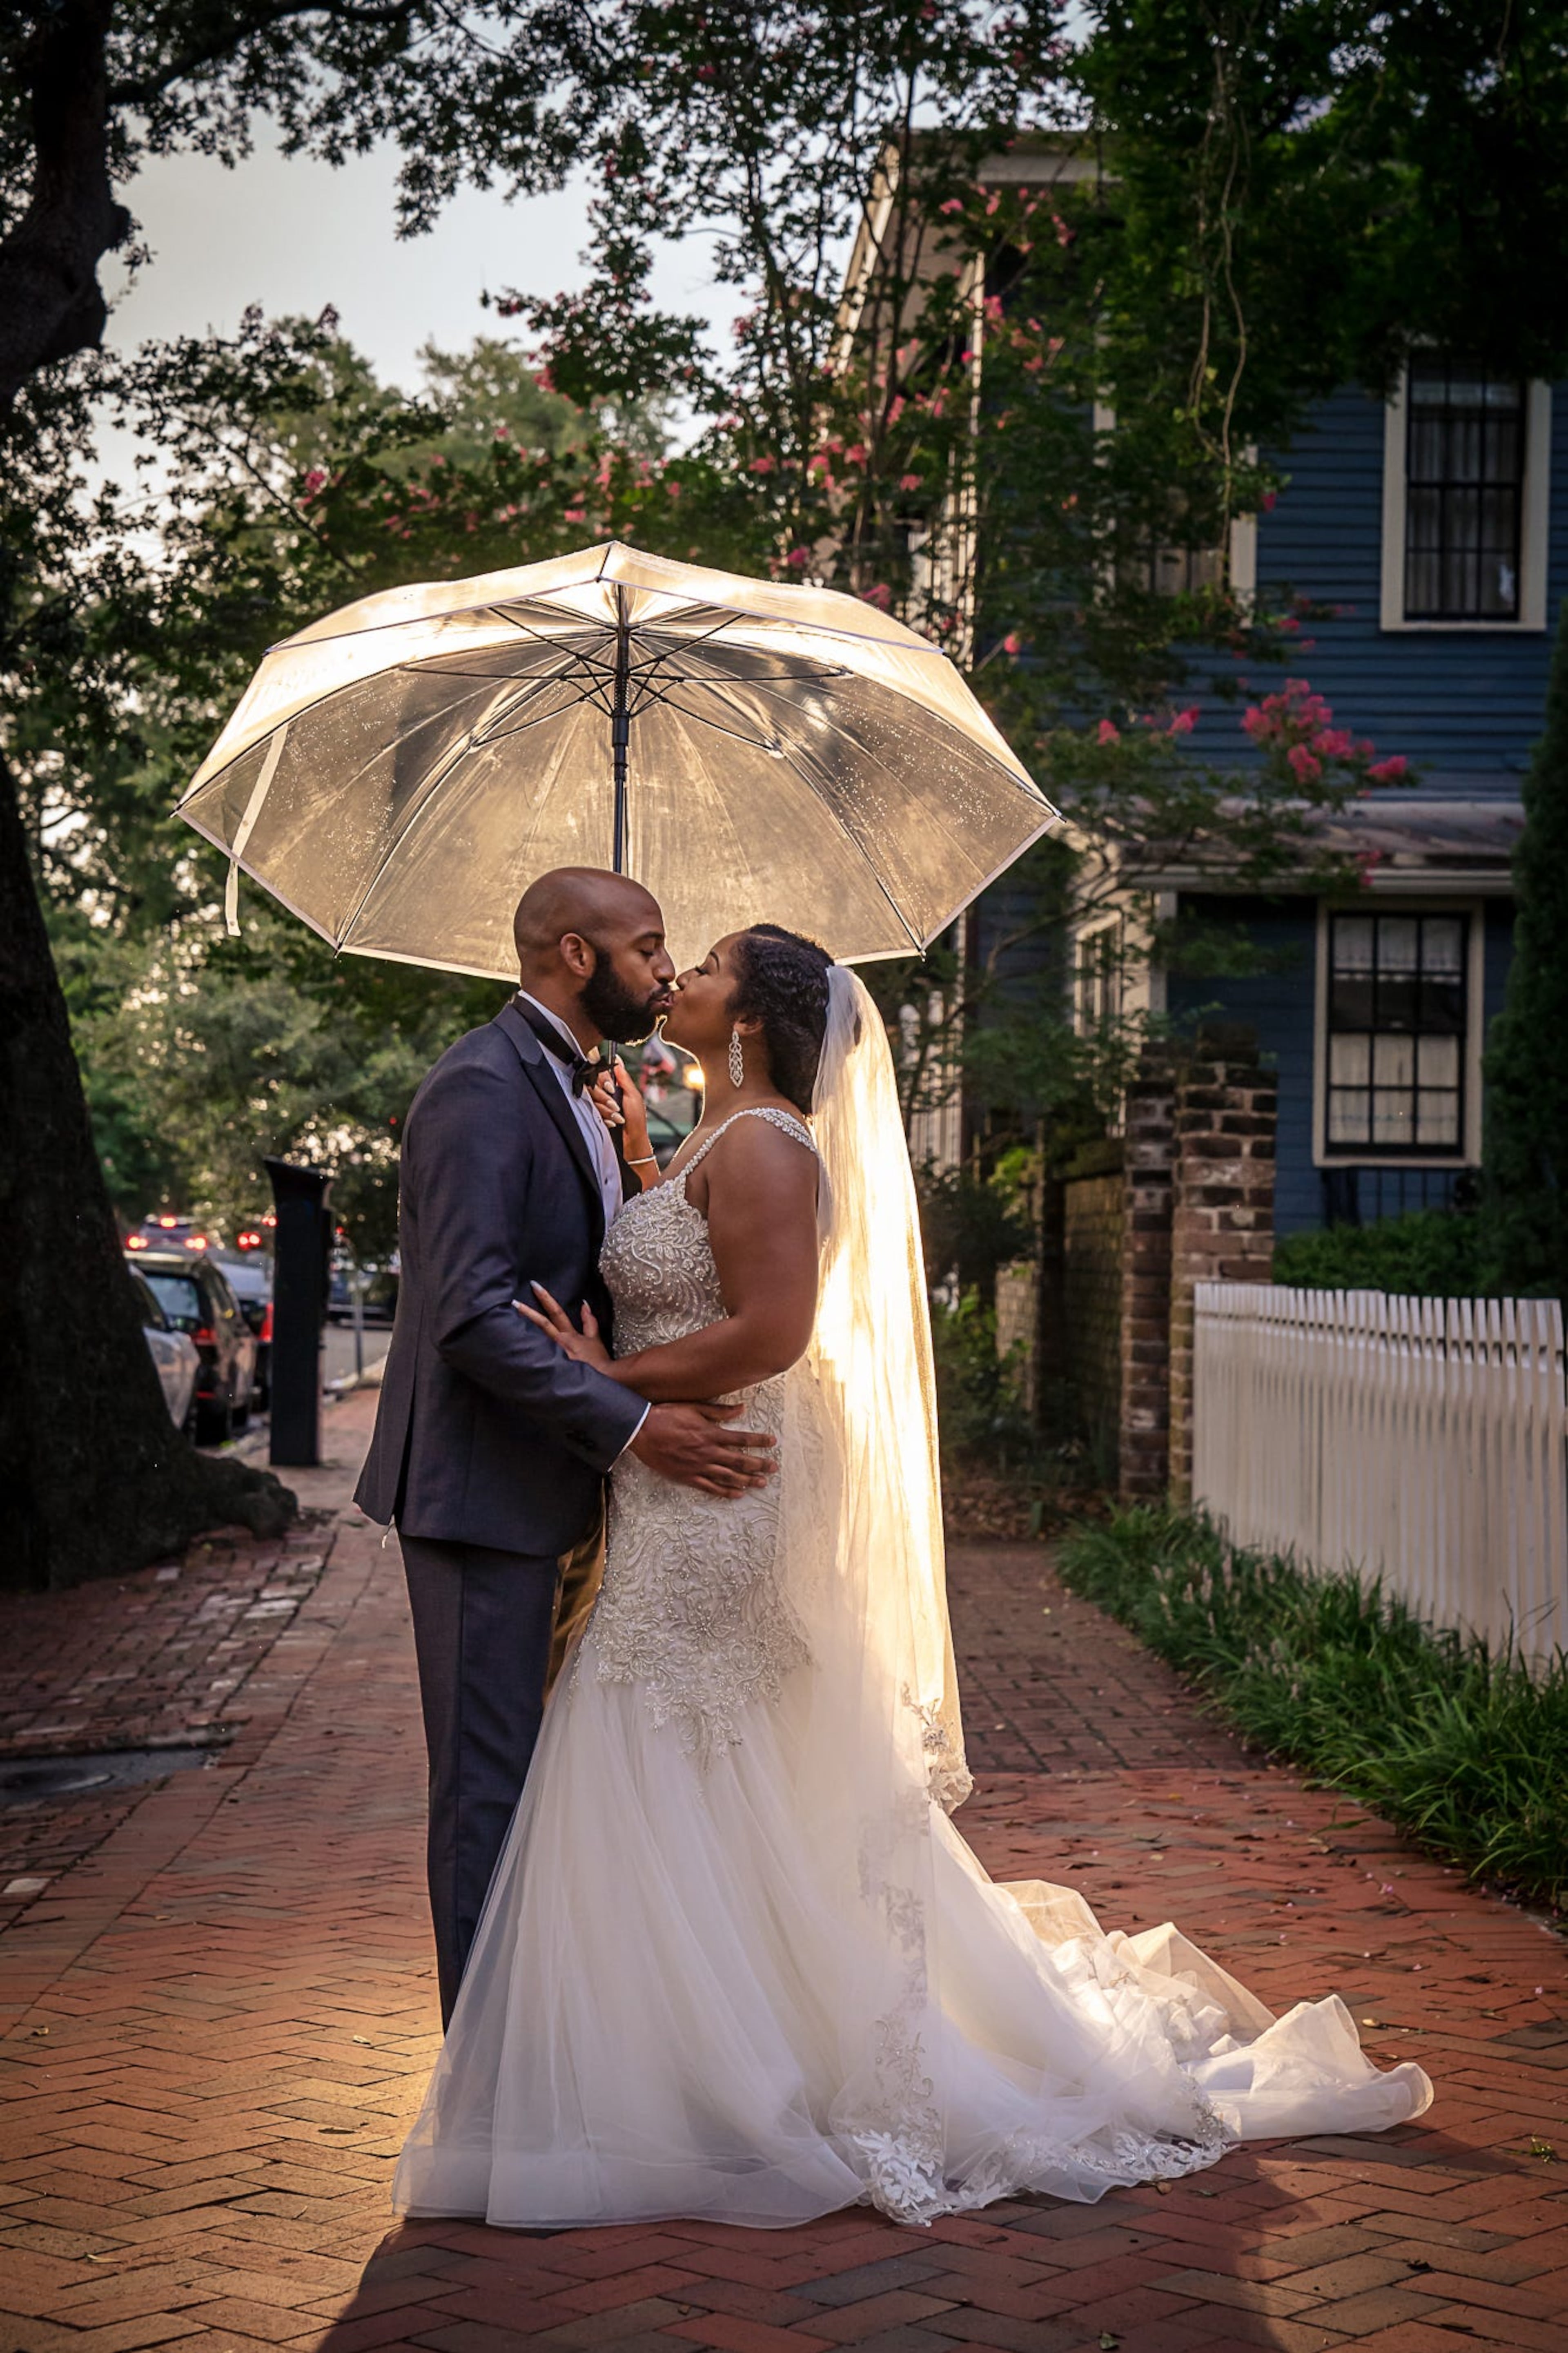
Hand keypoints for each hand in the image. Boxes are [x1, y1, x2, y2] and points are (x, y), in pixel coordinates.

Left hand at [513, 1283, 613, 1370]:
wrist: (602, 1380)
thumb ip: (589, 1321)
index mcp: (569, 1335)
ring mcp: (553, 1357)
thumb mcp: (595, 1339)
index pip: (556, 1312)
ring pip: (535, 1341)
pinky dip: (526, 1354)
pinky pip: (535, 1359)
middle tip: (513, 1301)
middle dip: (528, 1311)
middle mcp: (558, 1343)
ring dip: (523, 1331)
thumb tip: (584, 1304)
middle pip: (542, 1324)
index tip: (535, 1286)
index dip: (546, 1298)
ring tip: (507, 1323)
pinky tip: (512, 1351)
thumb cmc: (598, 1361)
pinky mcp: (551, 1369)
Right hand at [590, 1055, 655, 1172]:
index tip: (611, 1088)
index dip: (604, 1080)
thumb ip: (623, 1078)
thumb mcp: (633, 1095)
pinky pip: (591, 1112)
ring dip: (606, 1110)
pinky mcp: (594, 1116)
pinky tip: (611, 1123)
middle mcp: (604, 1094)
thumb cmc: (636, 1119)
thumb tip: (617, 1059)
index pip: (600, 1074)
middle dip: (605, 1098)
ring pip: (592, 1101)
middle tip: (616, 1106)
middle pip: (593, 1087)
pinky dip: (603, 1118)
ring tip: (618, 1118)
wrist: (632, 1141)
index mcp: (614, 1086)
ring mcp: (599, 1105)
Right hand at [630, 1401, 776, 1496]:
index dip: (759, 1440)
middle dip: (759, 1464)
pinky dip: (725, 1491)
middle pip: (739, 1460)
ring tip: (761, 1483)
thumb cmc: (666, 1415)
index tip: (772, 1442)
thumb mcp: (694, 1407)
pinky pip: (710, 1487)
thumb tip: (741, 1409)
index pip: (741, 1438)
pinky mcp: (687, 1477)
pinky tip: (737, 1494)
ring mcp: (698, 1466)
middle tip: (773, 1468)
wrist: (641, 1432)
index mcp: (710, 1434)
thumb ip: (719, 1411)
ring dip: (747, 1480)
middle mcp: (708, 1452)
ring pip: (728, 1476)